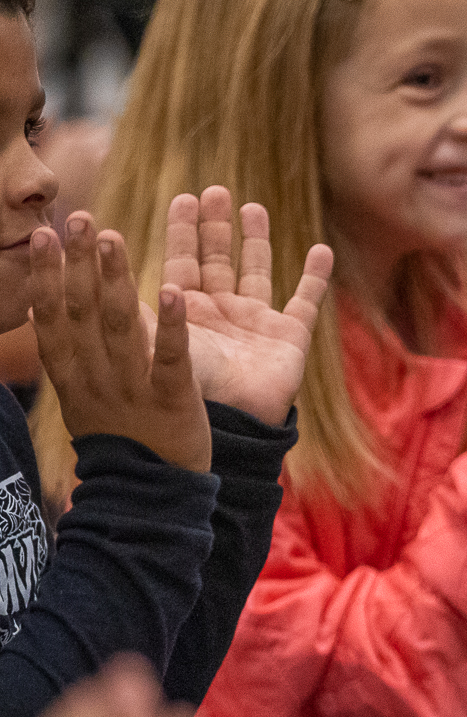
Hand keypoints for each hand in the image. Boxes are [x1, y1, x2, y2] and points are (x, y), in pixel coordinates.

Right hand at [31, 212, 210, 472]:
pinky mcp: (172, 402)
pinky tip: (174, 290)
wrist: (150, 497)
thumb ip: (71, 356)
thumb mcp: (82, 398)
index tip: (41, 237)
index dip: (44, 277)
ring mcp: (132, 390)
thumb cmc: (120, 439)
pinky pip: (171, 359)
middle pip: (82, 313)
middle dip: (78, 264)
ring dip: (117, 280)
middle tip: (79, 219)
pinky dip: (172, 325)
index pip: (52, 319)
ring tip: (114, 239)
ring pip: (121, 327)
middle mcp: (95, 379)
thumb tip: (47, 310)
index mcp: (72, 376)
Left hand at [160, 187, 332, 427]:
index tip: (183, 198)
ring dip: (255, 240)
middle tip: (213, 191)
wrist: (223, 428)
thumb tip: (100, 268)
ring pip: (256, 271)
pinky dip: (315, 276)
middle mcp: (219, 315)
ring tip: (252, 207)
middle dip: (215, 226)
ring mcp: (256, 325)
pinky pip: (305, 300)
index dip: (182, 230)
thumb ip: (137, 306)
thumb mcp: (151, 343)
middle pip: (218, 259)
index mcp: (185, 315)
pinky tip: (321, 249)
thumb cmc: (180, 393)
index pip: (181, 261)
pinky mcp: (289, 338)